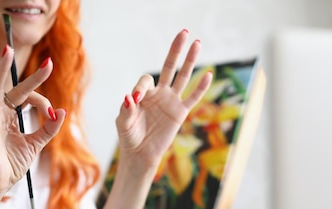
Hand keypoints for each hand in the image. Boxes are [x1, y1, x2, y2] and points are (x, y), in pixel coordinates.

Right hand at [0, 47, 64, 196]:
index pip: (27, 97)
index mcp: (9, 115)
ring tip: (6, 51)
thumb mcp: (36, 143)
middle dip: (22, 71)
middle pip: (11, 87)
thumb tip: (62, 110)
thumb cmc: (11, 163)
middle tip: (34, 56)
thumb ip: (48, 128)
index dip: (42, 101)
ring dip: (1, 70)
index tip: (52, 114)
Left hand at [115, 29, 212, 167]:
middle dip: (175, 50)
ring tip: (197, 43)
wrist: (140, 154)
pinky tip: (208, 74)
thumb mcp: (123, 123)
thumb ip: (125, 111)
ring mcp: (171, 101)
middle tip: (183, 33)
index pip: (146, 80)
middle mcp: (159, 93)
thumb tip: (130, 98)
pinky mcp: (180, 113)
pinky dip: (201, 87)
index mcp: (143, 93)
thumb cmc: (129, 137)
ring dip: (190, 60)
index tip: (135, 102)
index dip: (141, 88)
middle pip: (169, 67)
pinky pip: (193, 98)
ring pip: (183, 77)